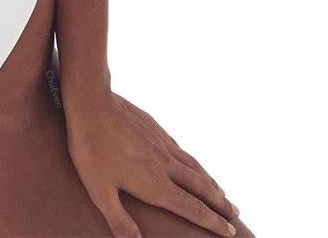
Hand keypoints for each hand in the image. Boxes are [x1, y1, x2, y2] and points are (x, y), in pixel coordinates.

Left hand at [67, 92, 238, 237]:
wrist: (92, 103)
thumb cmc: (91, 149)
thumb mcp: (98, 191)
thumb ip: (119, 219)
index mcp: (155, 184)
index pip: (191, 208)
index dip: (211, 221)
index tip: (230, 232)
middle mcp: (165, 164)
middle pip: (200, 187)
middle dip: (219, 203)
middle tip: (236, 214)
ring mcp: (161, 143)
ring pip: (193, 166)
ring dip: (210, 181)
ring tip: (222, 191)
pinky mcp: (154, 127)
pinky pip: (180, 149)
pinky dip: (192, 161)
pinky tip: (191, 162)